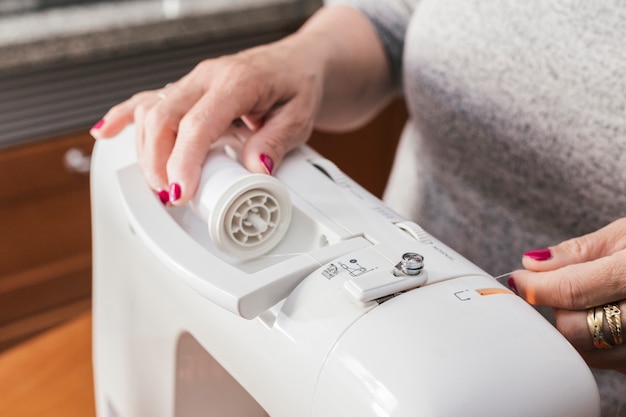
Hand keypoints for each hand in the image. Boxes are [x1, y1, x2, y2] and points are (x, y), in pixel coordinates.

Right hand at [89, 5, 393, 205]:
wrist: (297, 63)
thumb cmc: (297, 86)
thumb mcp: (299, 117)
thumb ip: (275, 142)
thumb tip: (255, 170)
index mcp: (237, 82)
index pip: (198, 123)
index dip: (184, 160)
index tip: (181, 191)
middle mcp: (208, 77)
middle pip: (163, 117)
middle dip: (158, 162)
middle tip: (170, 196)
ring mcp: (193, 81)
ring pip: (151, 111)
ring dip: (146, 150)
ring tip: (159, 184)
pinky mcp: (186, 88)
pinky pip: (148, 98)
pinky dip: (124, 115)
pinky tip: (107, 132)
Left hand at [510, 218, 625, 372]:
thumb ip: (580, 252)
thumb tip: (532, 264)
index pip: (573, 291)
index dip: (536, 287)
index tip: (519, 280)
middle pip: (575, 330)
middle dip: (560, 308)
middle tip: (564, 286)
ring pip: (587, 352)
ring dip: (575, 326)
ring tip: (595, 300)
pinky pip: (605, 361)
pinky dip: (595, 342)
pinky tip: (609, 316)